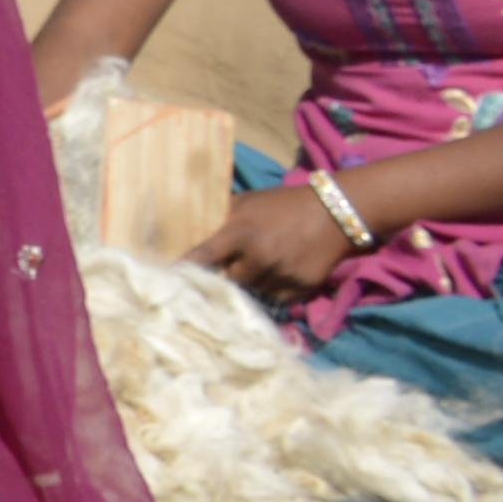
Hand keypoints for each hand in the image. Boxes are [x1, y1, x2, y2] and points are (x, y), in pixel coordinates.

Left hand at [199, 176, 363, 297]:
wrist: (335, 212)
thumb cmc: (282, 205)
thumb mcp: (247, 202)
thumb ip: (219, 217)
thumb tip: (185, 226)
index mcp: (239, 232)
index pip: (201, 257)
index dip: (184, 268)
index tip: (168, 278)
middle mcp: (258, 257)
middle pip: (227, 280)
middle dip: (228, 273)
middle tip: (235, 263)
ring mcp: (281, 274)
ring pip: (252, 291)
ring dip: (252, 282)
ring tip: (263, 263)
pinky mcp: (301, 288)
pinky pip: (276, 299)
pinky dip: (274, 289)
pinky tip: (282, 270)